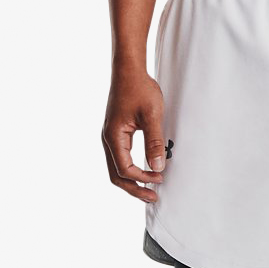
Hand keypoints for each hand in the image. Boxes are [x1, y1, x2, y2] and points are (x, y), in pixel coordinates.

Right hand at [102, 67, 168, 200]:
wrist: (128, 69)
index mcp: (113, 136)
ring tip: (149, 189)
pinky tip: (144, 170)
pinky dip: (130, 169)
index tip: (160, 178)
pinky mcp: (116, 132)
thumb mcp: (152, 115)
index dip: (142, 178)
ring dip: (132, 180)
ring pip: (116, 167)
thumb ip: (154, 142)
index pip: (125, 168)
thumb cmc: (139, 88)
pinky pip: (120, 157)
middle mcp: (107, 139)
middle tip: (153, 198)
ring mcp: (110, 136)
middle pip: (116, 175)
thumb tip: (158, 167)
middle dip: (134, 188)